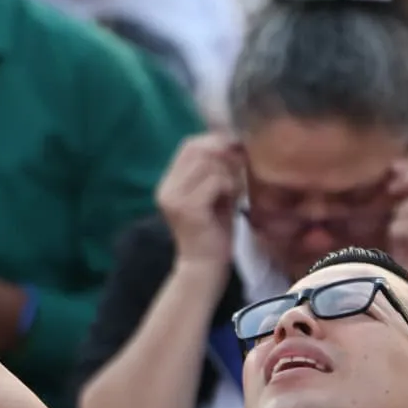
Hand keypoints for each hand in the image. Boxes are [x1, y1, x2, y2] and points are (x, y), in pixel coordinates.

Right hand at [156, 133, 240, 269]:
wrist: (205, 266)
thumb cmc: (213, 231)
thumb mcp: (213, 194)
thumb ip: (215, 169)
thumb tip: (233, 140)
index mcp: (168, 183)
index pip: (189, 145)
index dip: (214, 140)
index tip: (236, 148)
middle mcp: (166, 188)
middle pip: (198, 150)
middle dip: (225, 154)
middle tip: (241, 168)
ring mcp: (174, 198)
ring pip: (209, 163)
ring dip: (229, 173)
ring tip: (235, 190)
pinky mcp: (188, 208)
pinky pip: (215, 181)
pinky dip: (229, 187)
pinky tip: (233, 201)